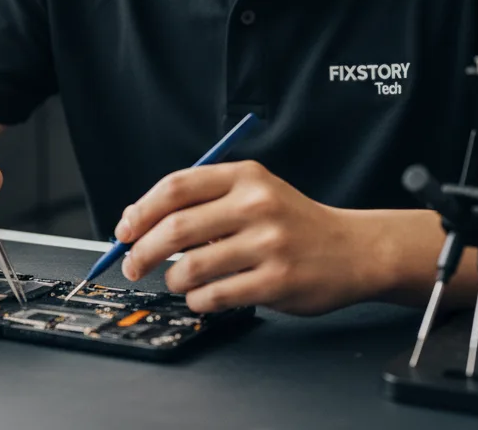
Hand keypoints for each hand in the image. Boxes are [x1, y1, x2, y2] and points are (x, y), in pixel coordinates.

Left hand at [115, 161, 375, 314]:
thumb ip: (204, 200)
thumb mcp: (254, 192)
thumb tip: (139, 220)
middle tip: (131, 264)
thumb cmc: (291, 222)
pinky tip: (202, 297)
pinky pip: (217, 296)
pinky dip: (198, 301)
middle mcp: (256, 204)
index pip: (176, 187)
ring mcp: (268, 244)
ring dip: (173, 278)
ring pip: (192, 266)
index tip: (124, 229)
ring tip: (177, 280)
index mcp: (245, 176)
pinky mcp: (276, 281)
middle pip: (176, 227)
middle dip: (142, 250)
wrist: (352, 250)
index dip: (141, 209)